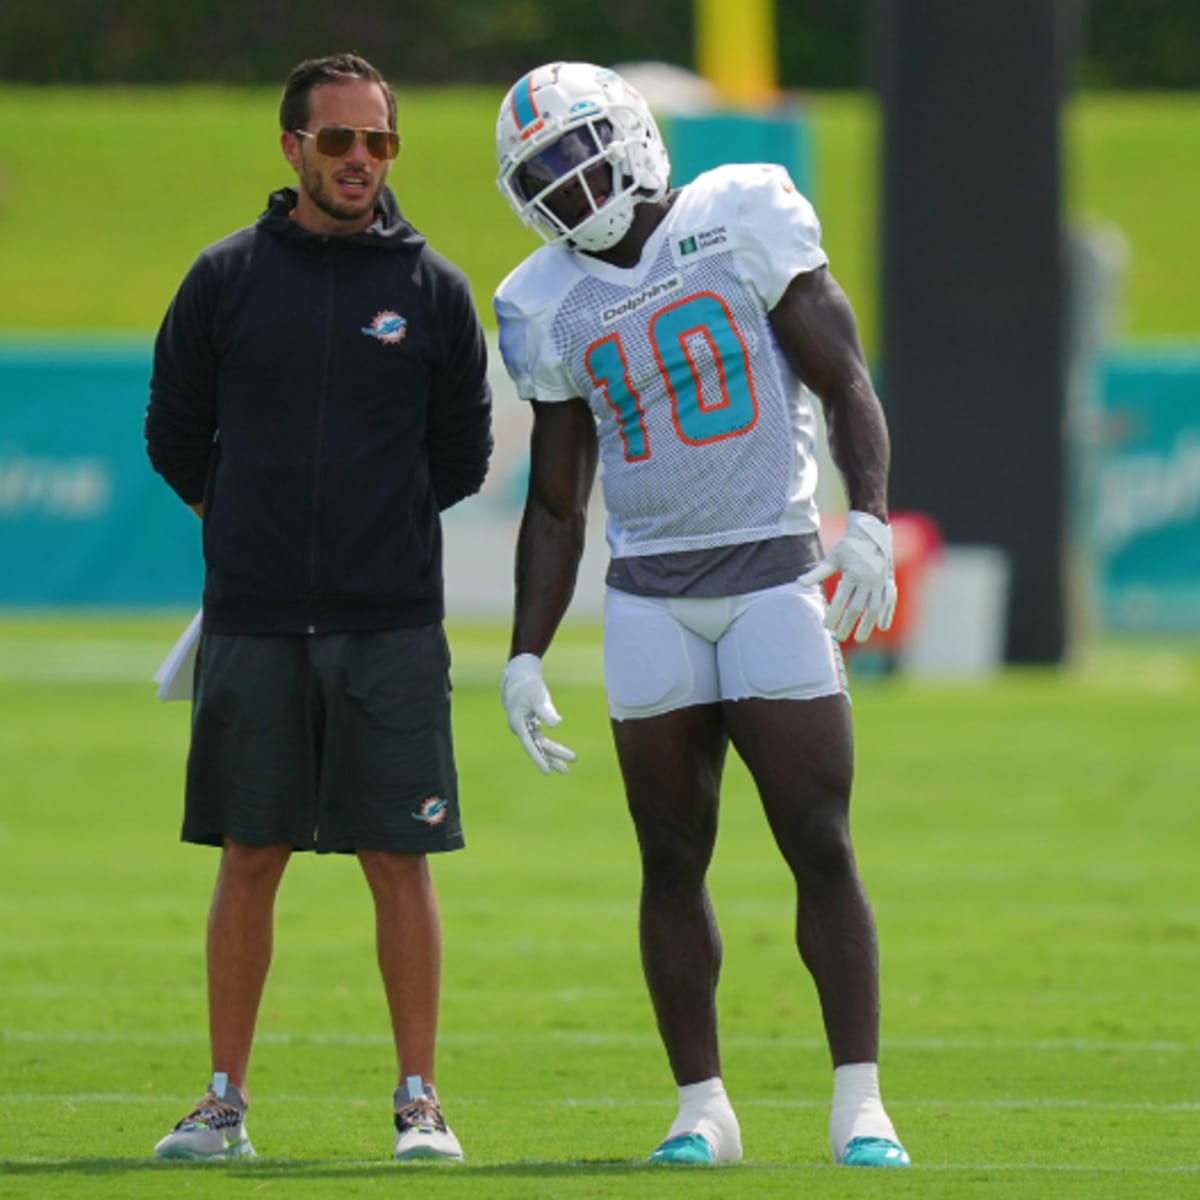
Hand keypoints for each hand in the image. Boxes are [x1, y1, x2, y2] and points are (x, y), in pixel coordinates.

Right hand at [501, 654, 577, 774]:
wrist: (519, 674)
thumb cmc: (528, 685)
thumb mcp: (538, 696)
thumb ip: (546, 711)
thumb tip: (557, 724)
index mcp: (518, 724)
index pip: (530, 746)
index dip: (539, 759)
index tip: (548, 771)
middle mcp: (520, 728)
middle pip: (537, 747)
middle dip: (552, 758)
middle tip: (566, 771)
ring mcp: (524, 726)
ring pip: (539, 744)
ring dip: (552, 753)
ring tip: (567, 764)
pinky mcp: (529, 723)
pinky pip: (539, 738)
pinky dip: (548, 745)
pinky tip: (558, 752)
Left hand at [799, 510, 897, 642]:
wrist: (872, 532)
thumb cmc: (849, 546)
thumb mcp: (832, 557)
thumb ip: (817, 573)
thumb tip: (799, 582)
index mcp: (853, 573)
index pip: (841, 600)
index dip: (833, 615)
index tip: (825, 626)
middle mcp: (868, 579)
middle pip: (857, 607)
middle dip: (847, 624)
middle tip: (839, 637)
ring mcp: (881, 582)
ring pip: (875, 608)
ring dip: (868, 625)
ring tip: (859, 638)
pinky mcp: (889, 582)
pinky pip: (890, 600)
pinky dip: (888, 614)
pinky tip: (882, 627)